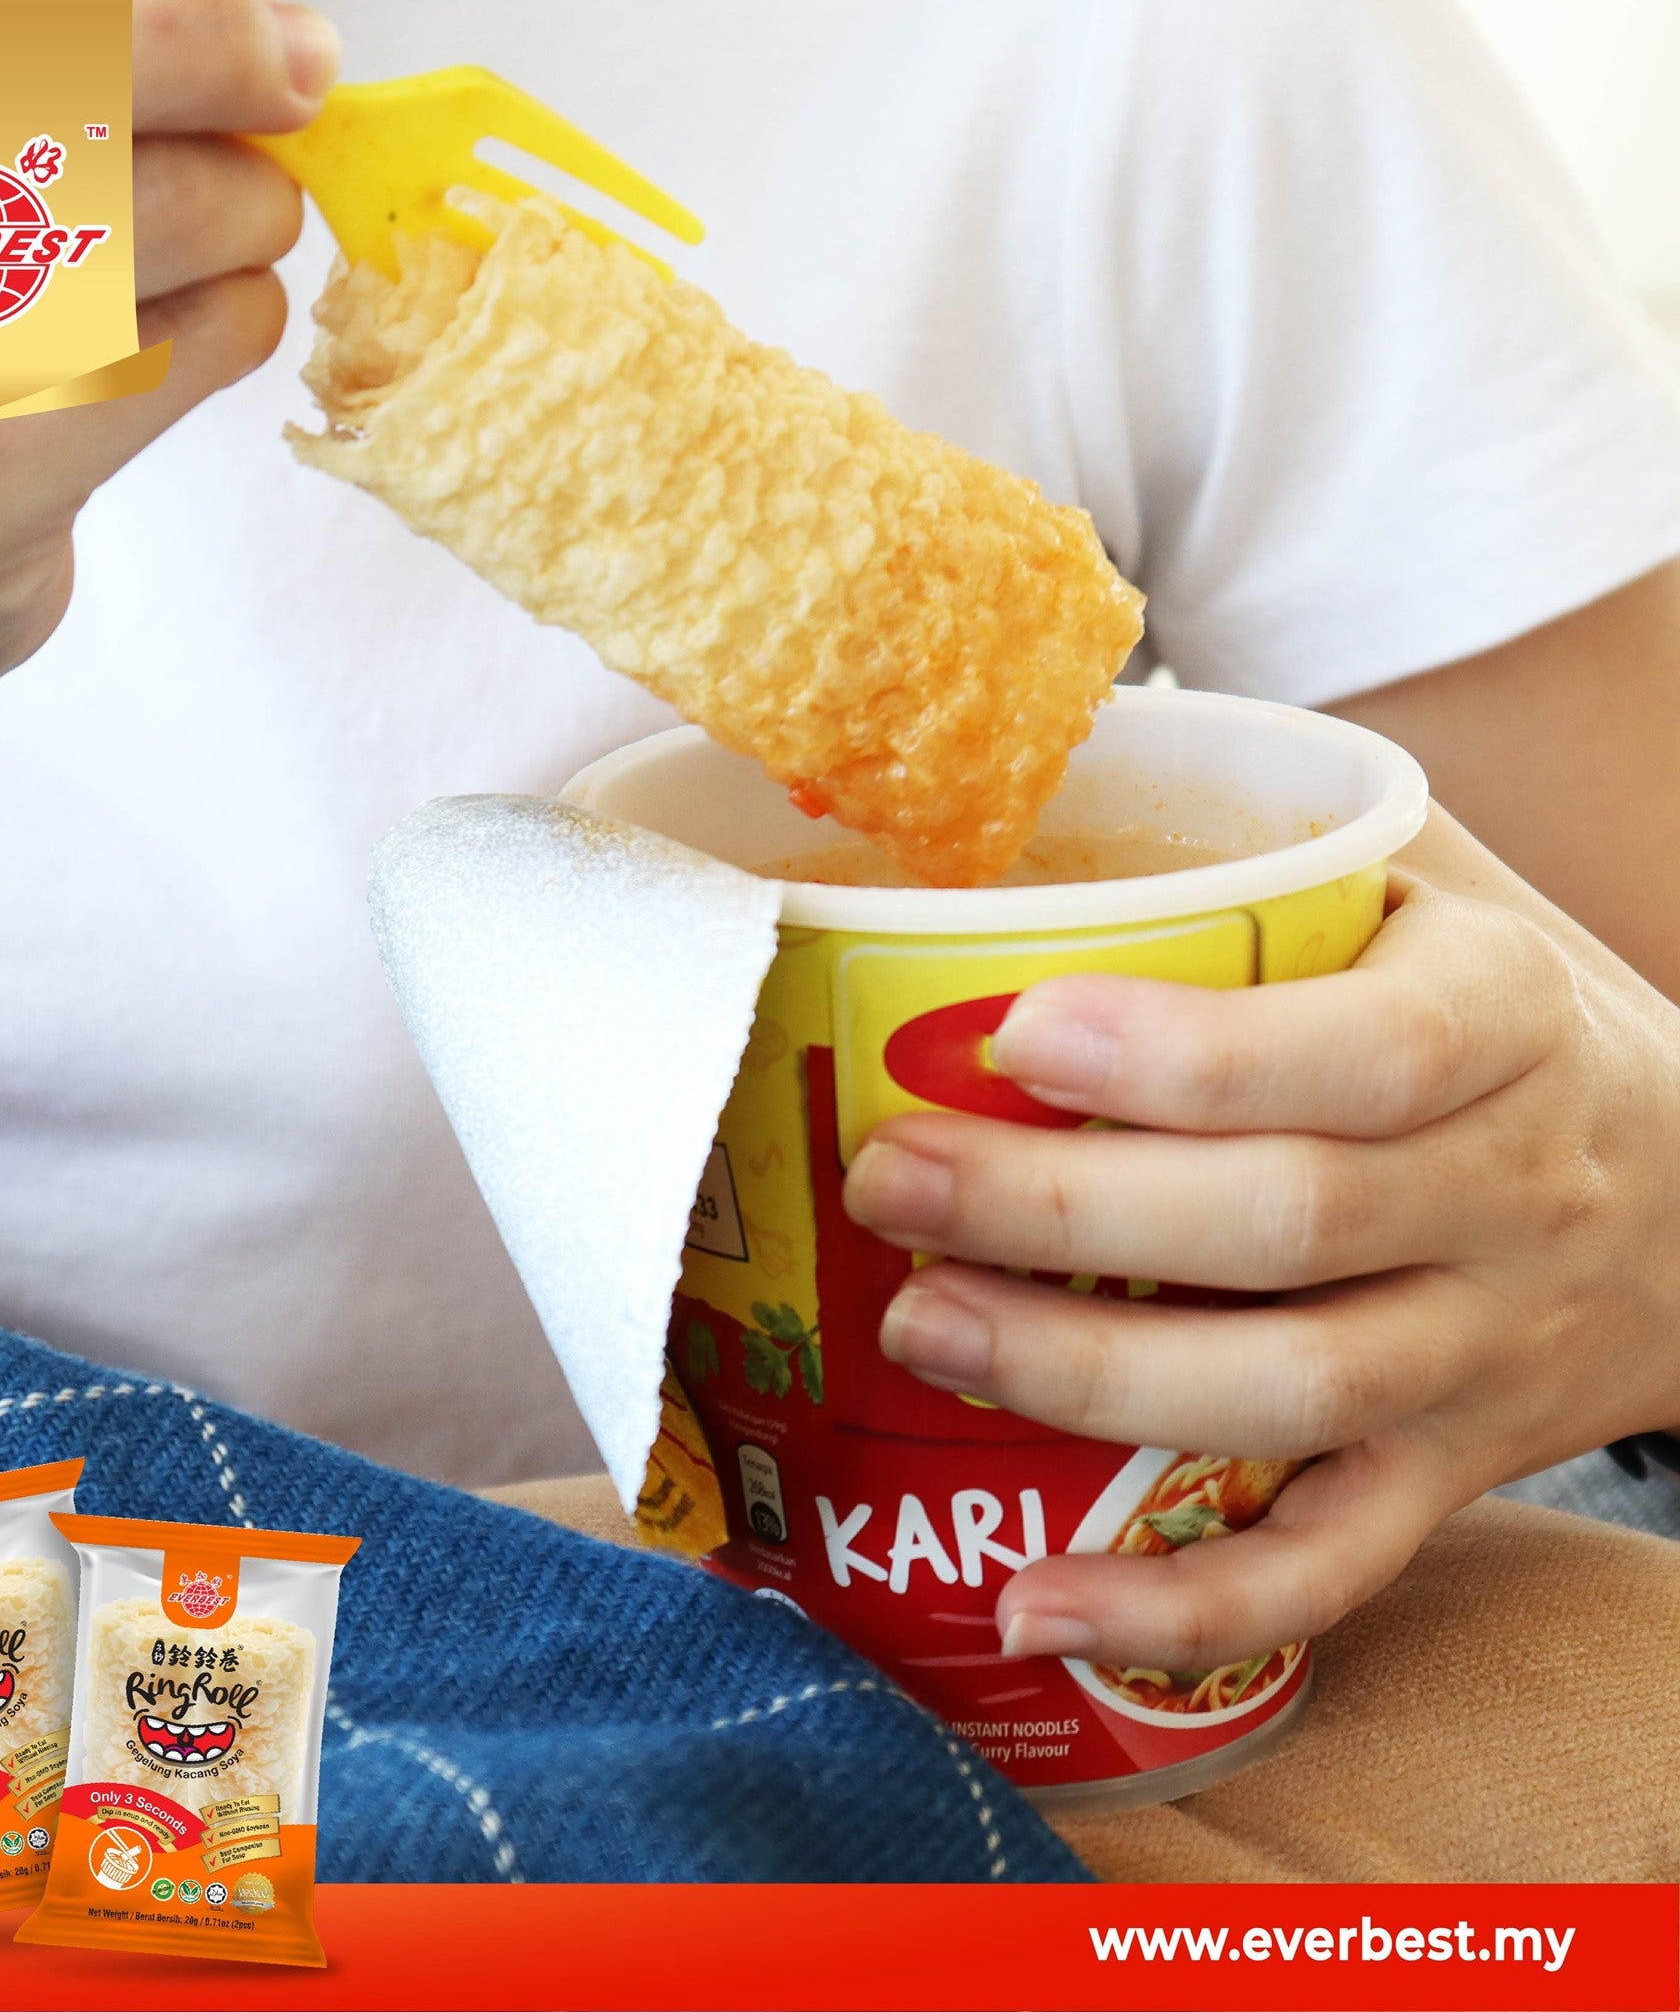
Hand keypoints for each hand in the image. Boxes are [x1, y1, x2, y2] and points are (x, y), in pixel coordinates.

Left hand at [842, 809, 1679, 1670]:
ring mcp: (1482, 1358)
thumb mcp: (1424, 904)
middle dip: (1066, 1208)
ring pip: (1291, 1396)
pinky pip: (1329, 1569)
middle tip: (888, 1177)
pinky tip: (1030, 1605)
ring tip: (918, 1327)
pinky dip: (1179, 1610)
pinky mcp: (1447, 1476)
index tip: (1014, 1030)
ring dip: (1086, 1377)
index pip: (1363, 1052)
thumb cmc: (1486, 1029)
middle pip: (1289, 1224)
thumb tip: (1011, 784)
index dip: (1186, 1054)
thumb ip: (1264, 859)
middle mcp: (1506, 1198)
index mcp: (1504, 1026)